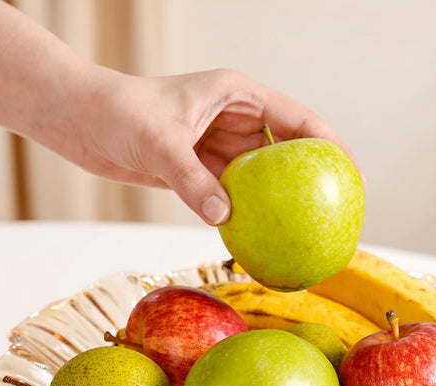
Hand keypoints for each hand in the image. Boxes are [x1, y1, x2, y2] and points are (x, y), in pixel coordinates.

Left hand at [73, 68, 361, 224]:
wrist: (80, 121)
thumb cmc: (117, 113)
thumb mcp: (158, 143)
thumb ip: (191, 179)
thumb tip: (225, 216)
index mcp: (236, 95)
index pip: (297, 119)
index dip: (331, 146)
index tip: (354, 175)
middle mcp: (232, 119)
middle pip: (287, 151)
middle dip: (314, 179)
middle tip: (340, 211)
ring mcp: (217, 146)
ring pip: (261, 178)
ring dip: (281, 202)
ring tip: (307, 232)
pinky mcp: (199, 170)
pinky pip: (233, 196)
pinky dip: (247, 216)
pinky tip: (261, 240)